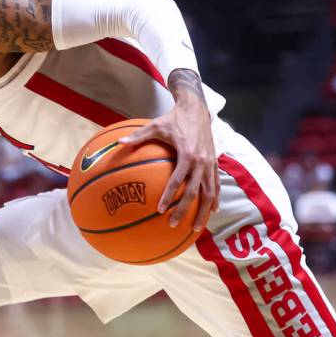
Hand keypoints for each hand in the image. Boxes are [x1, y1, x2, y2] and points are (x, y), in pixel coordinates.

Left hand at [119, 102, 219, 231]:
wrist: (196, 109)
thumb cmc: (173, 119)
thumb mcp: (155, 126)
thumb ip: (138, 136)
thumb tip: (119, 142)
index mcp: (187, 154)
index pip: (178, 180)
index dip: (169, 196)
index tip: (160, 209)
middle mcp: (201, 161)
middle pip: (194, 192)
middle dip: (184, 210)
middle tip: (173, 224)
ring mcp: (210, 163)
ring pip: (209, 193)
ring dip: (203, 211)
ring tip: (195, 227)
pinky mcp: (215, 163)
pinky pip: (216, 185)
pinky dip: (215, 199)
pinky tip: (212, 211)